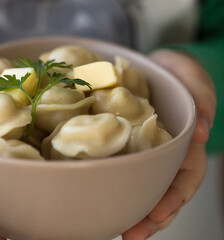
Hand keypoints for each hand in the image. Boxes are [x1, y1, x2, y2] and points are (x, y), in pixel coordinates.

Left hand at [122, 50, 215, 239]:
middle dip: (150, 217)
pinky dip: (112, 187)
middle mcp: (164, 155)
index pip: (185, 176)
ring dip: (131, 210)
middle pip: (162, 191)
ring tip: (116, 230)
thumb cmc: (173, 72)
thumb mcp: (190, 74)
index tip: (158, 215)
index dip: (174, 198)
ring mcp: (142, 154)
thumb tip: (202, 129)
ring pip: (141, 187)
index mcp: (183, 143)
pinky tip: (99, 201)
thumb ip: (201, 93)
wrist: (148, 67)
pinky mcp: (122, 148)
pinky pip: (120, 171)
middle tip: (131, 235)